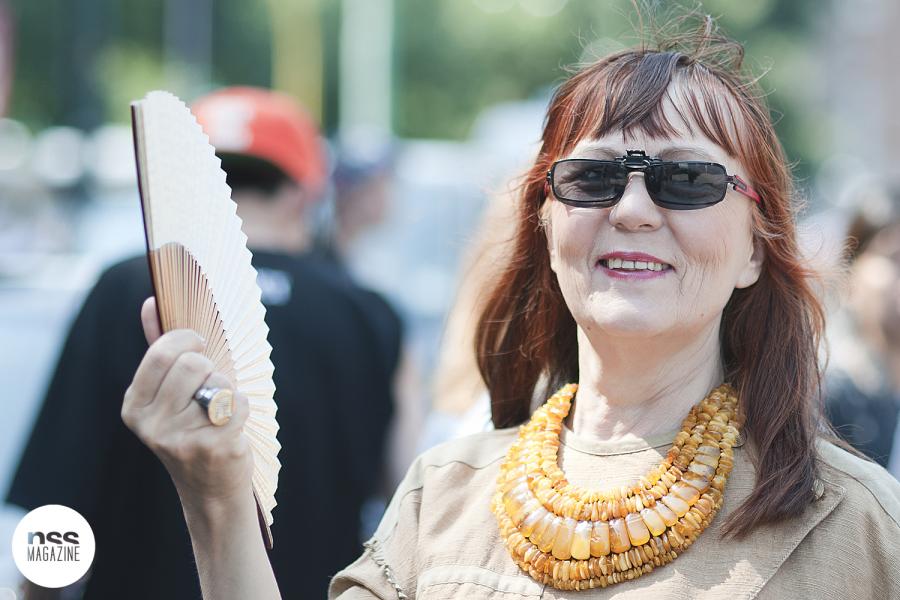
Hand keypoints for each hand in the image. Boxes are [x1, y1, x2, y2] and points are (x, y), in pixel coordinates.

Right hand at [121, 297, 252, 511]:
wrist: (210, 490)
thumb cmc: (193, 428)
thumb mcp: (168, 393)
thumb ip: (159, 348)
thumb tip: (151, 302)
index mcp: (134, 406)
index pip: (162, 351)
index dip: (188, 340)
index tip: (199, 345)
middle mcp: (151, 424)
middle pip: (194, 363)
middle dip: (211, 368)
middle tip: (209, 388)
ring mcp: (181, 438)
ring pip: (220, 382)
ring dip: (228, 390)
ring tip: (218, 412)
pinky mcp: (213, 447)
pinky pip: (239, 402)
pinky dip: (244, 408)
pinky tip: (232, 426)